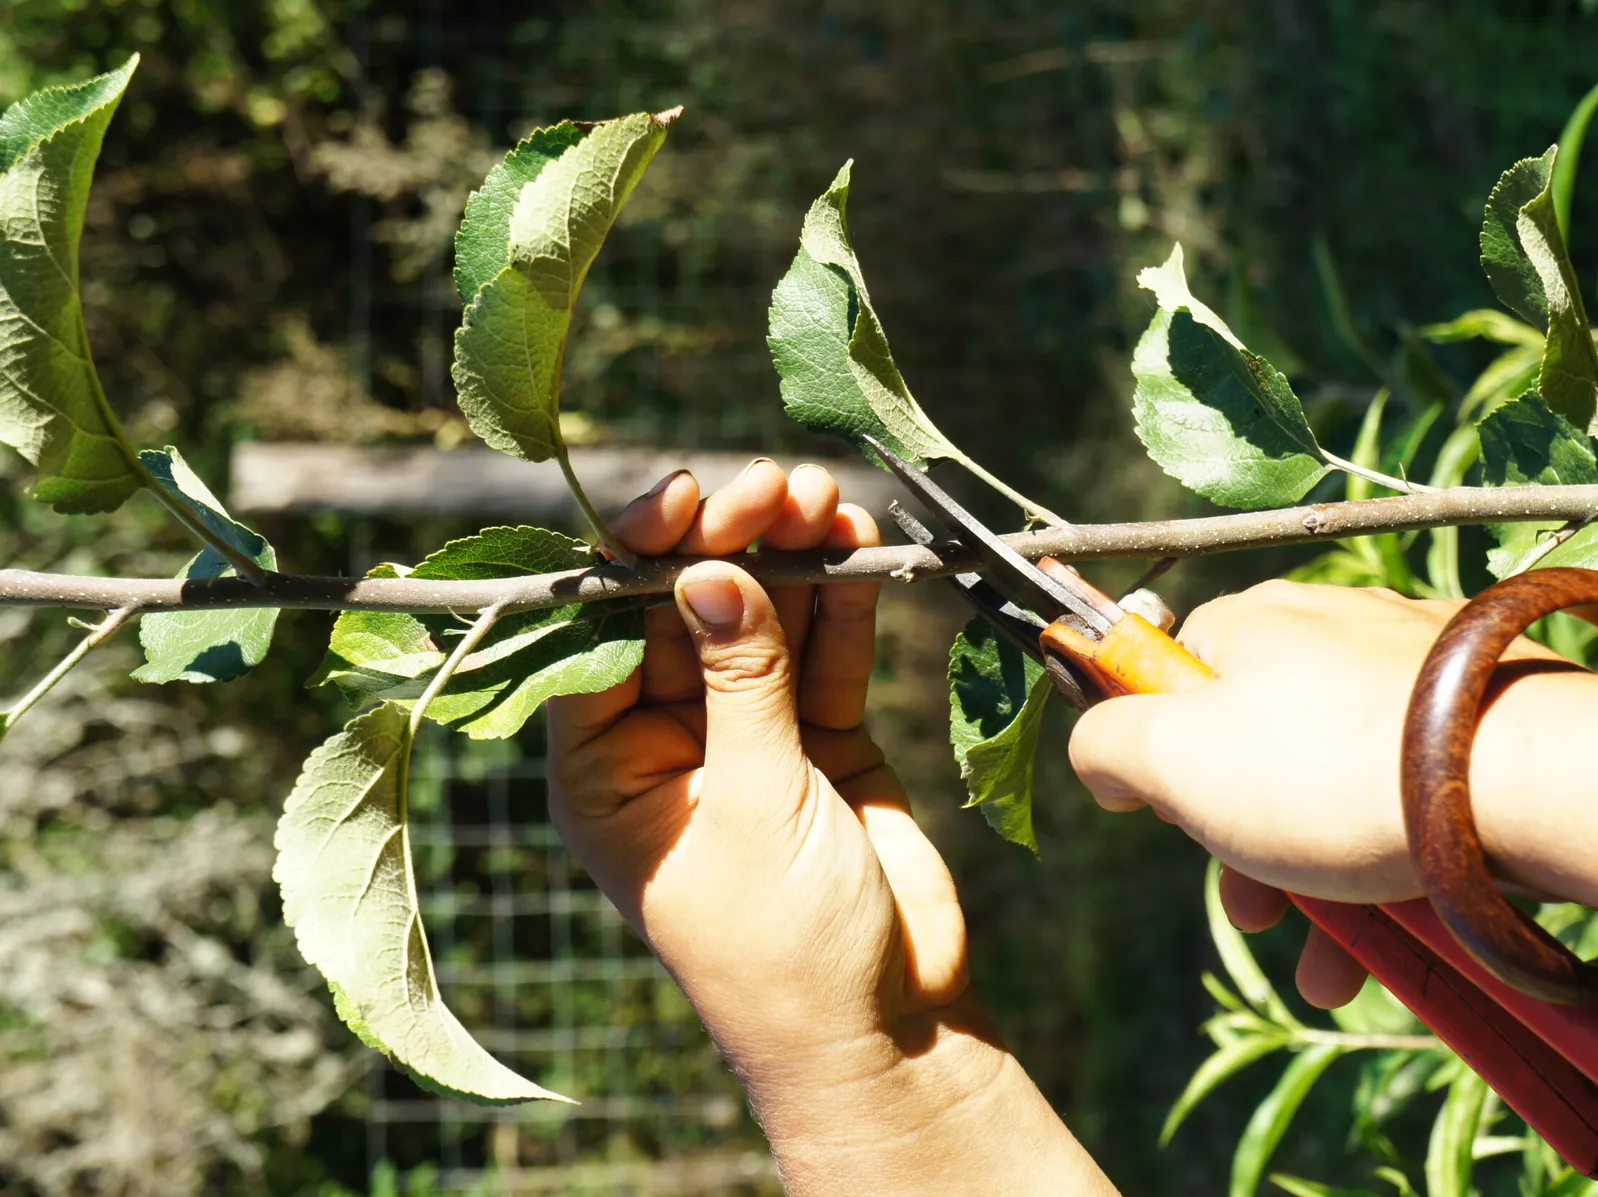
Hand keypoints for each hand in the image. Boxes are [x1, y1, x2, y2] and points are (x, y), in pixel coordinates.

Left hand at [547, 459, 1114, 1196]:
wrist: (888, 1027)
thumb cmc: (785, 945)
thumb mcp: (754, 806)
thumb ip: (740, 679)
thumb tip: (710, 568)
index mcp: (603, 772)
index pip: (595, 639)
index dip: (633, 560)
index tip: (681, 499)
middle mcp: (664, 743)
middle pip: (679, 613)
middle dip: (723, 543)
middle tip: (770, 487)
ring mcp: (745, 737)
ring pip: (756, 620)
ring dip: (787, 556)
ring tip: (821, 497)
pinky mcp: (820, 740)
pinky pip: (821, 652)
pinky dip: (841, 601)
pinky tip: (856, 544)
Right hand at [1067, 580, 1597, 1006]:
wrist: (1528, 783)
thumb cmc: (1329, 771)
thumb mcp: (1173, 759)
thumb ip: (1106, 746)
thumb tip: (1101, 755)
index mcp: (1252, 623)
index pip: (1174, 674)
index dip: (1161, 756)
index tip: (1178, 822)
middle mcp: (1334, 627)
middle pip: (1258, 744)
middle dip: (1245, 847)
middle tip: (1255, 918)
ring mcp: (1417, 672)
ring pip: (1338, 786)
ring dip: (1319, 886)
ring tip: (1334, 972)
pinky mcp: (1487, 720)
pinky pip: (1413, 797)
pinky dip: (1392, 870)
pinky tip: (1399, 941)